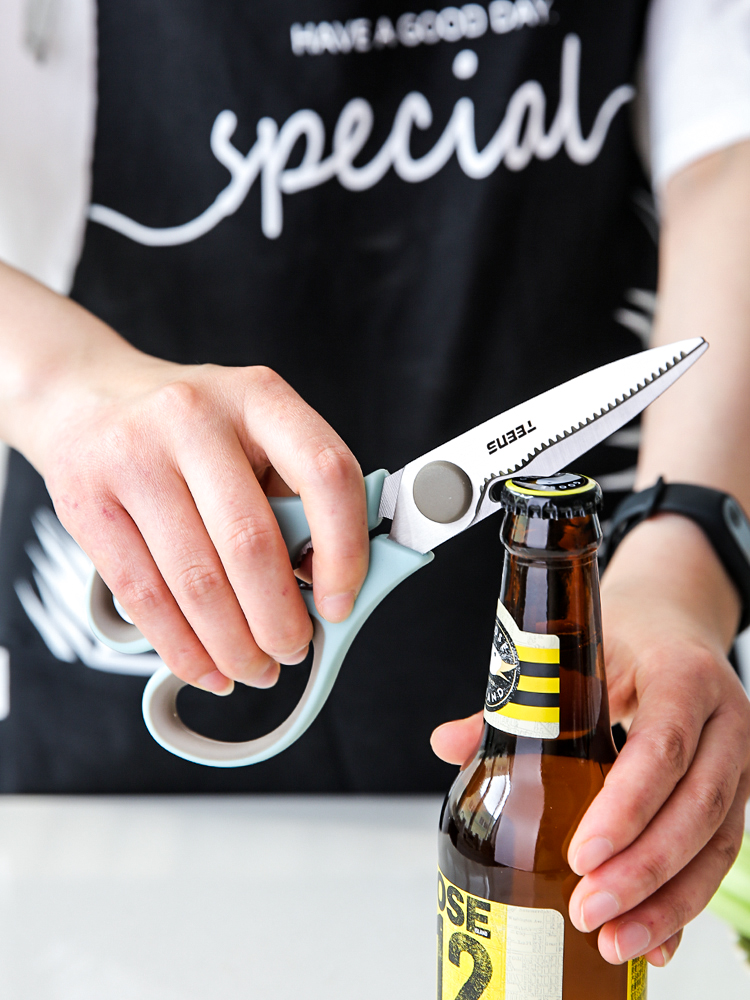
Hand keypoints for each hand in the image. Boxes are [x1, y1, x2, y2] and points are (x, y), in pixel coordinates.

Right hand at [12, 319, 367, 693]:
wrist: (85, 396)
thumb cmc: (190, 429)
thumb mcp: (254, 432)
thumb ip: (295, 495)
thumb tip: (327, 588)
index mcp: (258, 396)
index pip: (325, 472)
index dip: (345, 548)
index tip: (340, 601)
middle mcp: (194, 417)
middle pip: (251, 542)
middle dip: (280, 619)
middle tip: (292, 650)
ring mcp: (133, 457)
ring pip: (197, 580)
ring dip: (234, 645)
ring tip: (254, 668)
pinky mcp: (86, 502)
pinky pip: (144, 596)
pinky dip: (182, 648)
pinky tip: (207, 667)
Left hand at [431, 514, 749, 966]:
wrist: (674, 625)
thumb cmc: (620, 640)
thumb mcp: (572, 653)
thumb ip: (516, 701)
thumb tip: (446, 743)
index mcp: (682, 674)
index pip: (664, 742)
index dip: (628, 803)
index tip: (582, 852)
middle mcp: (724, 719)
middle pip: (697, 805)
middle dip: (643, 869)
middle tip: (586, 908)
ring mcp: (739, 760)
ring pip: (717, 842)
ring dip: (667, 902)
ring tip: (612, 940)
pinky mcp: (737, 795)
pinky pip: (719, 857)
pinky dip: (684, 904)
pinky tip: (652, 943)